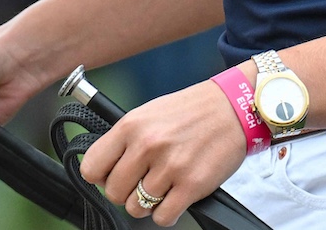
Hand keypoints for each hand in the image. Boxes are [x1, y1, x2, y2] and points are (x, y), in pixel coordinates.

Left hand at [79, 80, 247, 225]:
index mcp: (131, 126)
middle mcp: (147, 146)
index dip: (100, 176)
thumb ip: (125, 141)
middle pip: (113, 193)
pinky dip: (166, 213)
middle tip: (141, 183)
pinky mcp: (192, 185)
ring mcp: (170, 167)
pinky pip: (163, 218)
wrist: (234, 107)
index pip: (92, 167)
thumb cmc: (191, 111)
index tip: (111, 176)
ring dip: (147, 204)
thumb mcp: (148, 114)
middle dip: (125, 192)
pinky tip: (174, 197)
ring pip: (136, 209)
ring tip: (162, 187)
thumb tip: (105, 172)